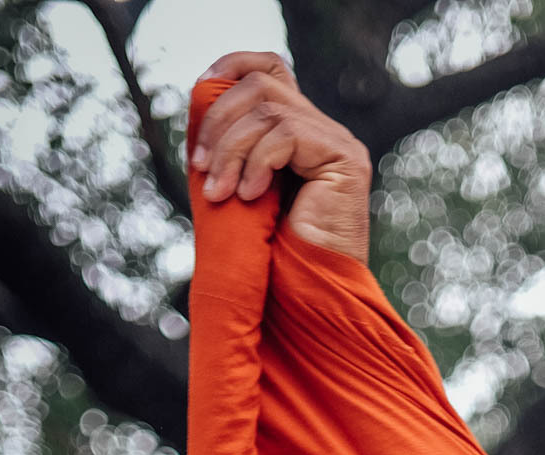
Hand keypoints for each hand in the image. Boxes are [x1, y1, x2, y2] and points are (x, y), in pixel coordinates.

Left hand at [190, 53, 370, 262]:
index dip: (232, 66)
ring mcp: (338, 143)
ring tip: (219, 192)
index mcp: (302, 135)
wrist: (310, 299)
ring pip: (268, 108)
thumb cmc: (276, 259)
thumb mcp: (243, 191)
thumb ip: (235, 150)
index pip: (271, 70)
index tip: (199, 88)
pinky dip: (256, 162)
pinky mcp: (345, 158)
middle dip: (219, 121)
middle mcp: (325, 132)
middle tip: (201, 168)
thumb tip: (199, 108)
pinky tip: (250, 197)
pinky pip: (285, 133)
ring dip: (231, 148)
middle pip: (261, 84)